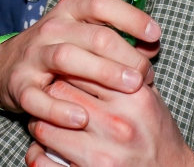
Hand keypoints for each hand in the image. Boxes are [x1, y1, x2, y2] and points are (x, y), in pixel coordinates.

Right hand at [0, 0, 159, 129]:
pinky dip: (60, 109)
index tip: (154, 34)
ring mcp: (33, 55)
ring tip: (130, 87)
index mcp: (70, 11)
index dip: (131, 17)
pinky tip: (82, 118)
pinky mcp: (20, 85)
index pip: (101, 4)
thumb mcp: (83, 35)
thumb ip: (116, 38)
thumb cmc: (57, 50)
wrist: (5, 68)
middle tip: (145, 74)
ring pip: (67, 58)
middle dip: (124, 54)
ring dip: (103, 72)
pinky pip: (39, 98)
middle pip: (92, 34)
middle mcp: (51, 28)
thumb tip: (151, 46)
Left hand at [25, 79, 193, 166]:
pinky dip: (37, 154)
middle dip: (49, 90)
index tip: (63, 70)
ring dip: (39, 122)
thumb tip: (100, 40)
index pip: (83, 66)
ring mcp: (102, 153)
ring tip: (45, 120)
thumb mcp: (150, 97)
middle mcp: (117, 123)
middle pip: (59, 92)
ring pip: (44, 126)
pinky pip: (43, 161)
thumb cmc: (156, 133)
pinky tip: (43, 149)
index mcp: (133, 97)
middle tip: (49, 94)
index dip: (67, 66)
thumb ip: (127, 70)